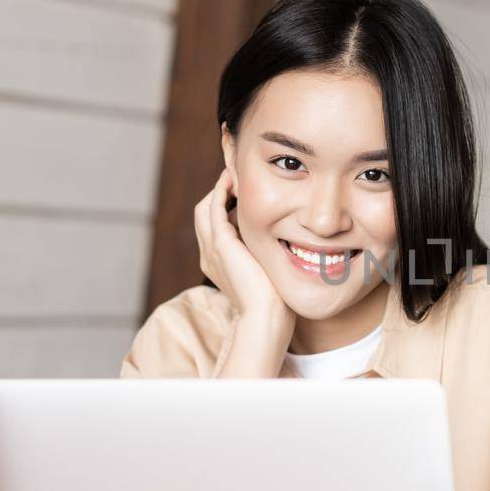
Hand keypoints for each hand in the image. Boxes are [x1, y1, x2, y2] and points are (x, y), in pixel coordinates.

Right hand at [194, 170, 287, 322]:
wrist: (266, 317)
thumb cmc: (274, 302)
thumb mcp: (266, 273)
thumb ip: (266, 257)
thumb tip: (285, 244)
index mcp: (217, 264)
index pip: (213, 227)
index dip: (224, 209)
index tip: (242, 195)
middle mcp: (209, 256)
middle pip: (203, 215)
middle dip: (218, 194)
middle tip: (236, 178)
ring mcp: (212, 249)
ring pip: (204, 209)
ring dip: (218, 188)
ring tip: (234, 173)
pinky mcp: (220, 244)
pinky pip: (213, 207)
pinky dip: (220, 191)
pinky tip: (233, 180)